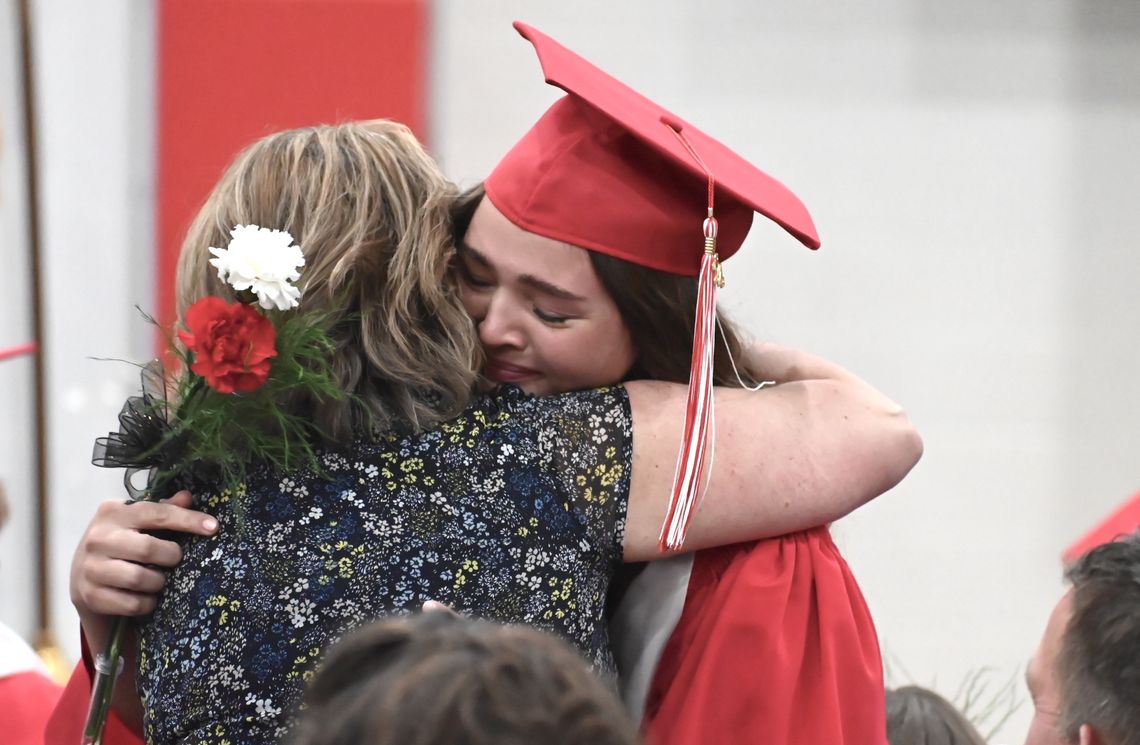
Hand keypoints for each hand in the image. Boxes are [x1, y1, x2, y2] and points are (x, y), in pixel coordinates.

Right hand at [70, 491, 217, 617]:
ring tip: (159, 579)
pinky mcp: (89, 595)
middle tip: (175, 559)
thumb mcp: (137, 521)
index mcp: (112, 512)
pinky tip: (147, 597)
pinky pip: (131, 604)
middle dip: (171, 556)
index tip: (213, 527)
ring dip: (158, 582)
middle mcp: (98, 538)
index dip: (188, 520)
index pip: (157, 514)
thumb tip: (187, 497)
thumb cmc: (121, 541)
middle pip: (148, 549)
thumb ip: (163, 509)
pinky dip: (147, 603)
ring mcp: (90, 568)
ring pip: (139, 579)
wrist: (83, 574)